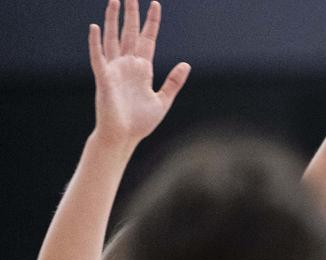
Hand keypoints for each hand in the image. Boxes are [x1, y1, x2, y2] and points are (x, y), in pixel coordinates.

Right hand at [89, 0, 188, 146]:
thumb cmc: (141, 122)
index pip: (148, 39)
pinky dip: (96, 43)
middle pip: (130, 33)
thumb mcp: (163, 100)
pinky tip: (95, 28)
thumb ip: (173, 82)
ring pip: (113, 39)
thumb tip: (186, 64)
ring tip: (113, 2)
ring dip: (112, 21)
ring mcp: (114, 70)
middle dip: (131, 14)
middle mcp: (128, 65)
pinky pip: (98, 57)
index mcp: (142, 69)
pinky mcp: (104, 78)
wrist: (125, 137)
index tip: (155, 4)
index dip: (151, 22)